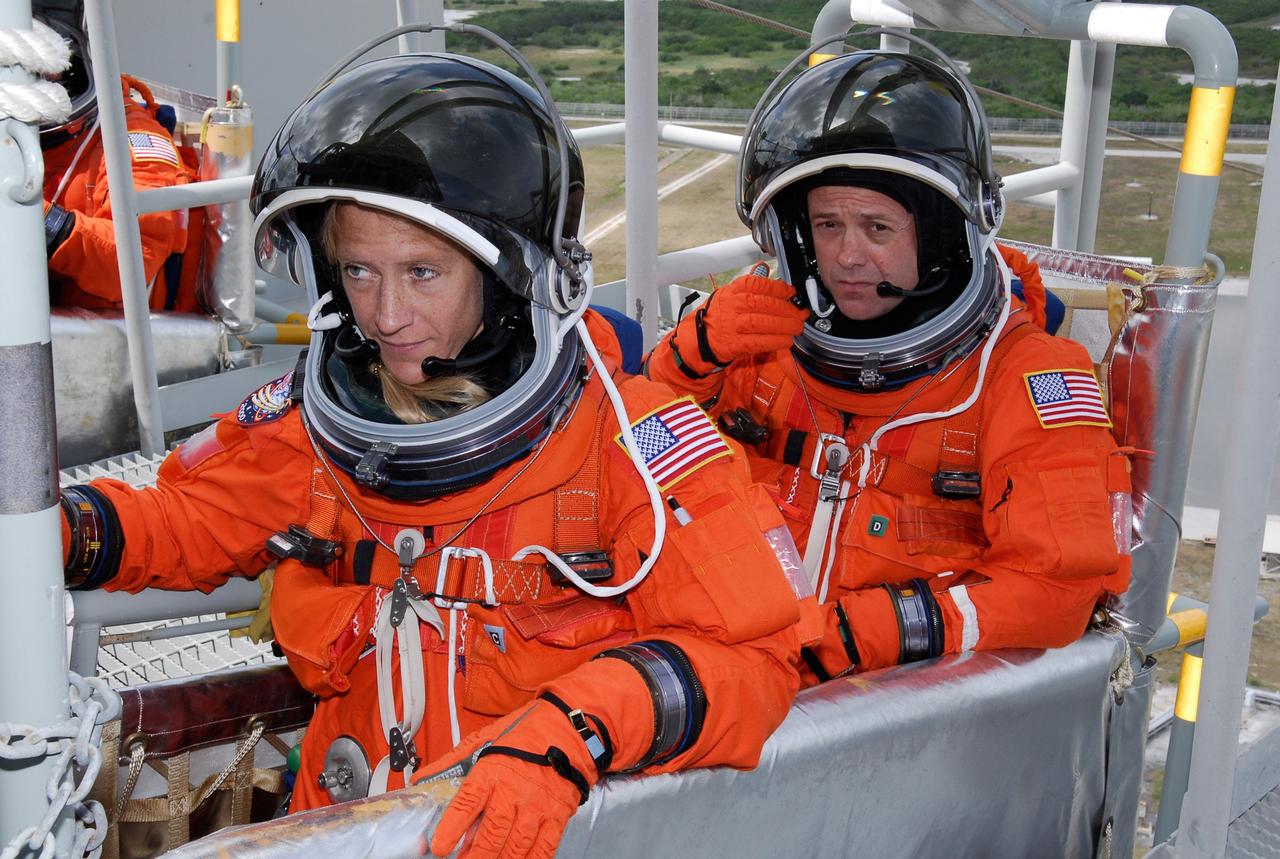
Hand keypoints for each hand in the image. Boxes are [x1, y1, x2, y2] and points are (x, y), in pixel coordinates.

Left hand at [420, 698, 597, 858]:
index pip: (466, 805)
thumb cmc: (526, 734)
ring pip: (515, 847)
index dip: (451, 830)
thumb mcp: (485, 739)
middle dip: (474, 856)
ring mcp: (537, 806)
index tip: (440, 847)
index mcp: (492, 770)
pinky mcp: (556, 816)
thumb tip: (421, 779)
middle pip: (491, 834)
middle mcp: (514, 791)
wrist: (569, 729)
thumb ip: (451, 762)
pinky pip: (543, 848)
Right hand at [671, 268, 807, 373]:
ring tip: (797, 327)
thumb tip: (775, 280)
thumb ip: (752, 288)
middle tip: (800, 314)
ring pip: (762, 323)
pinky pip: (758, 342)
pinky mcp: (733, 344)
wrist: (700, 339)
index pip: (758, 285)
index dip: (778, 289)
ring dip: (784, 326)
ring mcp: (732, 325)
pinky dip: (775, 341)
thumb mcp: (731, 295)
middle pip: (763, 305)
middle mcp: (731, 305)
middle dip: (787, 310)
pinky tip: (786, 341)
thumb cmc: (719, 317)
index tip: (792, 293)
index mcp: (732, 290)